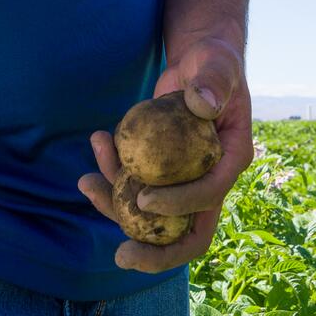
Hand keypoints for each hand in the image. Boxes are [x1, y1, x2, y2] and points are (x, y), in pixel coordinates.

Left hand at [77, 37, 253, 272]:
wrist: (198, 61)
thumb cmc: (213, 59)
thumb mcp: (216, 64)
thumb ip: (214, 81)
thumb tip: (204, 104)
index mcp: (231, 159)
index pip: (209, 196)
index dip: (179, 206)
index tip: (143, 197)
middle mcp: (210, 178)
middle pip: (188, 232)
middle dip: (156, 254)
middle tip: (120, 257)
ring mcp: (184, 179)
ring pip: (152, 215)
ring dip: (116, 207)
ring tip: (84, 182)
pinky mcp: (161, 171)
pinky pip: (134, 186)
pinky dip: (110, 173)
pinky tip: (96, 144)